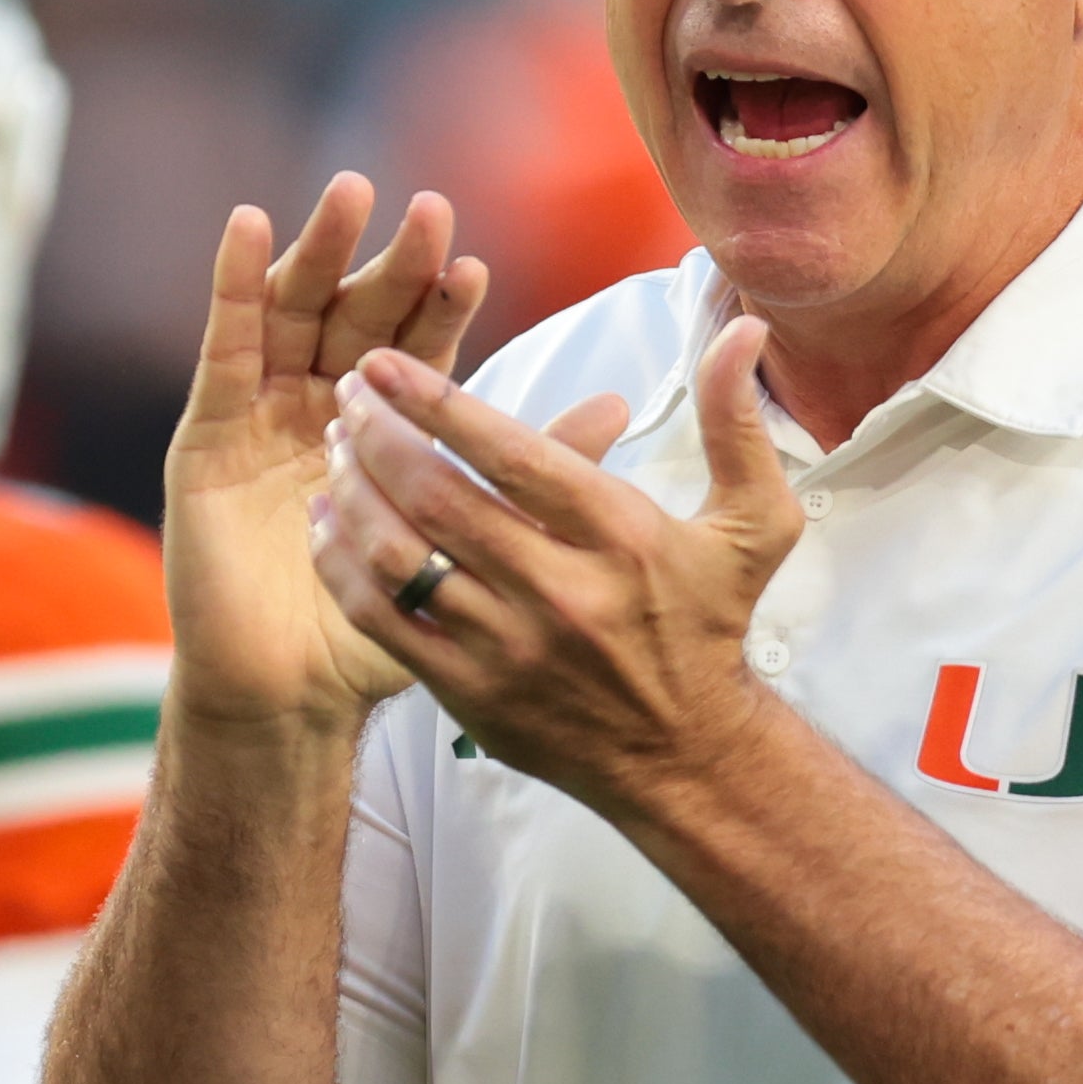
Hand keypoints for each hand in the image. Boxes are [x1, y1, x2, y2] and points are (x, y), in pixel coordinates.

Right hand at [164, 177, 486, 731]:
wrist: (292, 695)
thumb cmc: (382, 630)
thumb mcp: (468, 545)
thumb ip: (533, 470)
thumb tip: (618, 404)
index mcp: (390, 432)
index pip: (421, 350)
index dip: (443, 306)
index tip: (475, 266)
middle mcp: (323, 408)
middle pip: (358, 316)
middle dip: (391, 264)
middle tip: (428, 210)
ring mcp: (262, 414)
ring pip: (296, 314)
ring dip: (321, 251)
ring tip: (352, 194)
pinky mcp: (206, 431)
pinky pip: (224, 347)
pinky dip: (235, 284)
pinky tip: (248, 226)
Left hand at [312, 318, 802, 823]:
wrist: (685, 753)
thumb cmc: (708, 624)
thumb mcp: (754, 525)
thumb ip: (736, 423)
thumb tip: (740, 330)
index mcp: (622, 539)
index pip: (515, 457)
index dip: (438, 404)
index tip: (385, 364)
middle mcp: (561, 593)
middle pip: (442, 501)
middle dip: (379, 437)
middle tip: (348, 395)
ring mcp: (509, 649)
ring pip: (402, 559)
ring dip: (354, 495)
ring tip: (336, 447)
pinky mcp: (469, 693)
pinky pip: (383, 622)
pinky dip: (344, 567)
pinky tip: (329, 523)